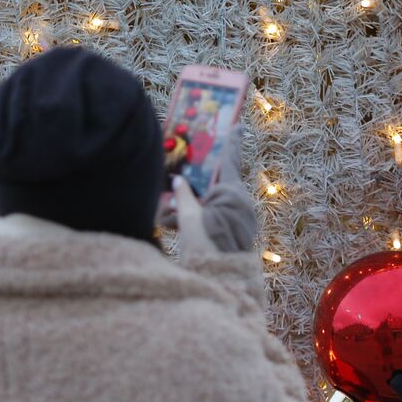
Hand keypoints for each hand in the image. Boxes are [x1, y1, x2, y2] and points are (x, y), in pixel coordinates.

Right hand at [157, 124, 256, 253]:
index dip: (232, 141)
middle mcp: (236, 202)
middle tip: (172, 189)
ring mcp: (234, 217)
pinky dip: (190, 221)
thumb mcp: (189, 217)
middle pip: (211, 185)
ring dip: (184, 208)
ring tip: (163, 217)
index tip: (237, 124)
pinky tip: (168, 226)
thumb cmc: (207, 244)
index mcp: (232, 192)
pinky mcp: (228, 231)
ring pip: (206, 204)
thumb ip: (183, 196)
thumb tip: (178, 181)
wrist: (222, 277)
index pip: (230, 159)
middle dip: (188, 190)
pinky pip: (208, 218)